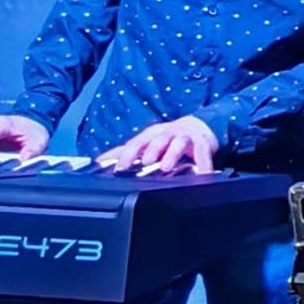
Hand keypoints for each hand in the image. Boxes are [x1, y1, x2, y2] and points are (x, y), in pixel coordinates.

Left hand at [98, 116, 217, 175]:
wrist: (199, 128)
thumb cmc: (169, 138)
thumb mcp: (147, 142)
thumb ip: (125, 152)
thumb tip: (100, 160)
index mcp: (151, 135)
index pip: (137, 143)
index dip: (128, 154)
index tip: (119, 168)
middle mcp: (167, 133)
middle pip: (157, 139)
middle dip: (151, 150)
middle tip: (145, 162)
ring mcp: (185, 137)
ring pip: (178, 142)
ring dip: (172, 154)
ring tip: (167, 167)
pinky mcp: (203, 143)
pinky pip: (203, 153)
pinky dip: (203, 164)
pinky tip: (202, 174)